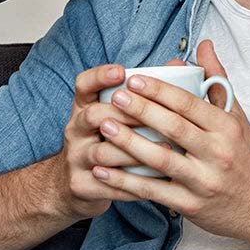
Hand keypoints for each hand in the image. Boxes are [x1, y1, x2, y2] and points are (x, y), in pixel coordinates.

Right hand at [56, 59, 184, 220]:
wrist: (72, 185)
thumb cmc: (104, 141)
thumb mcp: (113, 114)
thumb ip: (142, 91)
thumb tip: (177, 64)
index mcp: (84, 107)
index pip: (83, 85)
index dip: (100, 76)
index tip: (121, 72)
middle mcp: (75, 130)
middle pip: (92, 115)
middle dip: (125, 114)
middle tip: (155, 116)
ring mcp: (76, 159)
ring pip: (102, 152)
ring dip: (135, 150)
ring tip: (165, 149)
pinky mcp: (81, 186)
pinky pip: (109, 184)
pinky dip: (135, 182)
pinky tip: (158, 179)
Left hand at [92, 41, 249, 241]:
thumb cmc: (246, 155)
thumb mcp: (237, 116)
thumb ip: (217, 79)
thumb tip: (203, 44)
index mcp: (226, 128)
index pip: (189, 104)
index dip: (159, 90)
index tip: (134, 79)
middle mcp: (216, 153)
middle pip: (173, 128)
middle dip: (141, 110)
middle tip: (115, 97)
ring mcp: (202, 181)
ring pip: (160, 159)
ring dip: (128, 143)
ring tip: (105, 127)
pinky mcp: (190, 206)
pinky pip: (153, 192)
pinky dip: (125, 182)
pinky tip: (103, 172)